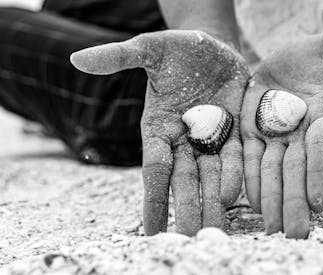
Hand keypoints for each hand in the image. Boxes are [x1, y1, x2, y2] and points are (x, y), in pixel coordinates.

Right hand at [70, 30, 248, 235]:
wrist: (214, 46)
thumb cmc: (177, 48)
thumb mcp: (149, 48)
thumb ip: (119, 56)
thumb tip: (78, 59)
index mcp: (157, 128)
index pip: (154, 168)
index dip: (153, 199)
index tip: (151, 230)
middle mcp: (183, 140)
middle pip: (184, 180)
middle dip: (187, 209)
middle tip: (191, 238)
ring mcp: (210, 138)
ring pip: (211, 176)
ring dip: (213, 203)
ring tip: (217, 230)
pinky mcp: (235, 131)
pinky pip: (235, 158)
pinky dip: (235, 176)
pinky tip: (236, 198)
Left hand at [241, 32, 322, 237]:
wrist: (284, 64)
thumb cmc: (313, 57)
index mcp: (321, 116)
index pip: (321, 148)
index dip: (320, 173)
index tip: (319, 203)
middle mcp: (298, 133)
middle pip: (296, 170)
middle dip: (294, 201)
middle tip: (294, 233)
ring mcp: (273, 135)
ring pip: (270, 170)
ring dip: (269, 199)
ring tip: (269, 227)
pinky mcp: (250, 132)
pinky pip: (245, 157)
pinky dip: (241, 177)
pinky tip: (237, 199)